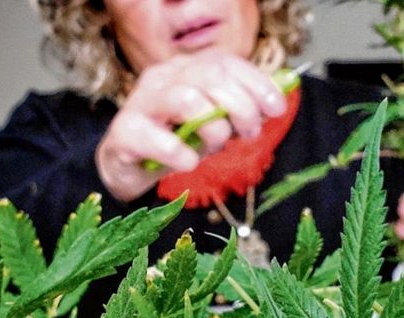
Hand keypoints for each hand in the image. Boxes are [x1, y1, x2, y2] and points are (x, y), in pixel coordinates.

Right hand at [96, 49, 286, 201]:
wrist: (130, 167)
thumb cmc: (176, 140)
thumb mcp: (214, 123)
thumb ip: (240, 112)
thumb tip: (273, 105)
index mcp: (186, 69)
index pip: (226, 63)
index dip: (257, 84)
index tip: (277, 109)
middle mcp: (163, 77)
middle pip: (211, 77)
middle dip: (241, 107)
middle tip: (249, 133)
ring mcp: (142, 102)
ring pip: (186, 99)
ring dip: (214, 128)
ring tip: (217, 146)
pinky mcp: (126, 132)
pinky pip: (159, 139)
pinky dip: (181, 153)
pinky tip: (189, 162)